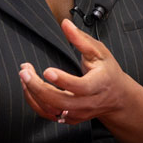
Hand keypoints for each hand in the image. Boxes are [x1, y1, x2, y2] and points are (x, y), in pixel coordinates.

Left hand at [19, 18, 135, 123]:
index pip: (81, 87)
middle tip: (25, 72)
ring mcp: (79, 113)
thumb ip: (80, 39)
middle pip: (61, 101)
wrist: (117, 96)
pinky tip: (29, 88)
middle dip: (39, 88)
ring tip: (24, 76)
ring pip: (51, 110)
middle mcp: (89, 102)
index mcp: (99, 84)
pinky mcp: (70, 118)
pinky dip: (35, 102)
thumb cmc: (107, 71)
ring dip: (33, 94)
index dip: (63, 80)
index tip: (47, 71)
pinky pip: (48, 114)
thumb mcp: (99, 52)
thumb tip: (65, 24)